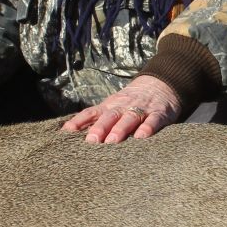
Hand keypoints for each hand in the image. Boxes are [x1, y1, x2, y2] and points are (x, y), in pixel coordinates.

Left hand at [62, 75, 182, 143]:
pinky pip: (153, 120)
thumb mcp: (112, 106)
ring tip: (112, 141)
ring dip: (120, 129)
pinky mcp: (159, 114)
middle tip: (91, 141)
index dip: (79, 122)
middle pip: (110, 116)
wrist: (160, 84)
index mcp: (109, 106)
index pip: (91, 113)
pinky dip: (147, 128)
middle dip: (100, 128)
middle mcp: (123, 107)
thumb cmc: (130, 101)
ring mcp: (141, 110)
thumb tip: (68, 132)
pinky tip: (142, 137)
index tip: (67, 133)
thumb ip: (94, 119)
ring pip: (129, 118)